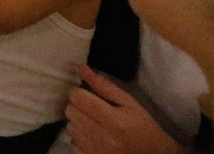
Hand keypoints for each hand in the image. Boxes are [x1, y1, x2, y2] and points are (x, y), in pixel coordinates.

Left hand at [66, 65, 185, 153]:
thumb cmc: (143, 125)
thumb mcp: (129, 102)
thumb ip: (104, 85)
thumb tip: (81, 68)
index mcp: (113, 119)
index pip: (78, 98)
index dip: (79, 92)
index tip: (86, 93)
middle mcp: (102, 137)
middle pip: (70, 111)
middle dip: (77, 105)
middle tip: (90, 107)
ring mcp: (95, 151)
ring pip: (70, 127)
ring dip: (77, 121)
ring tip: (92, 121)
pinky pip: (72, 143)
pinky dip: (79, 137)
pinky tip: (92, 136)